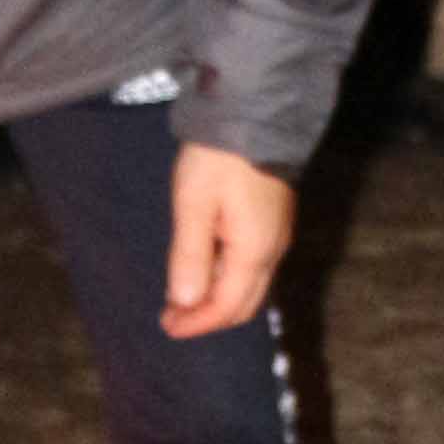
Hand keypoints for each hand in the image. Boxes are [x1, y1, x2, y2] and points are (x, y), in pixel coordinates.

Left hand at [162, 145, 295, 339]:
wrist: (255, 116)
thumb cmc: (219, 159)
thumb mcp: (194, 205)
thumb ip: (189, 255)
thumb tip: (184, 301)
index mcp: (254, 251)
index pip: (227, 306)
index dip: (197, 323)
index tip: (168, 328)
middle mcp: (272, 251)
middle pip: (243, 304)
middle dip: (208, 317)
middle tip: (171, 318)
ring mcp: (275, 237)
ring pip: (249, 286)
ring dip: (216, 298)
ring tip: (180, 298)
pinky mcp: (271, 222)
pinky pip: (251, 267)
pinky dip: (225, 278)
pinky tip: (201, 269)